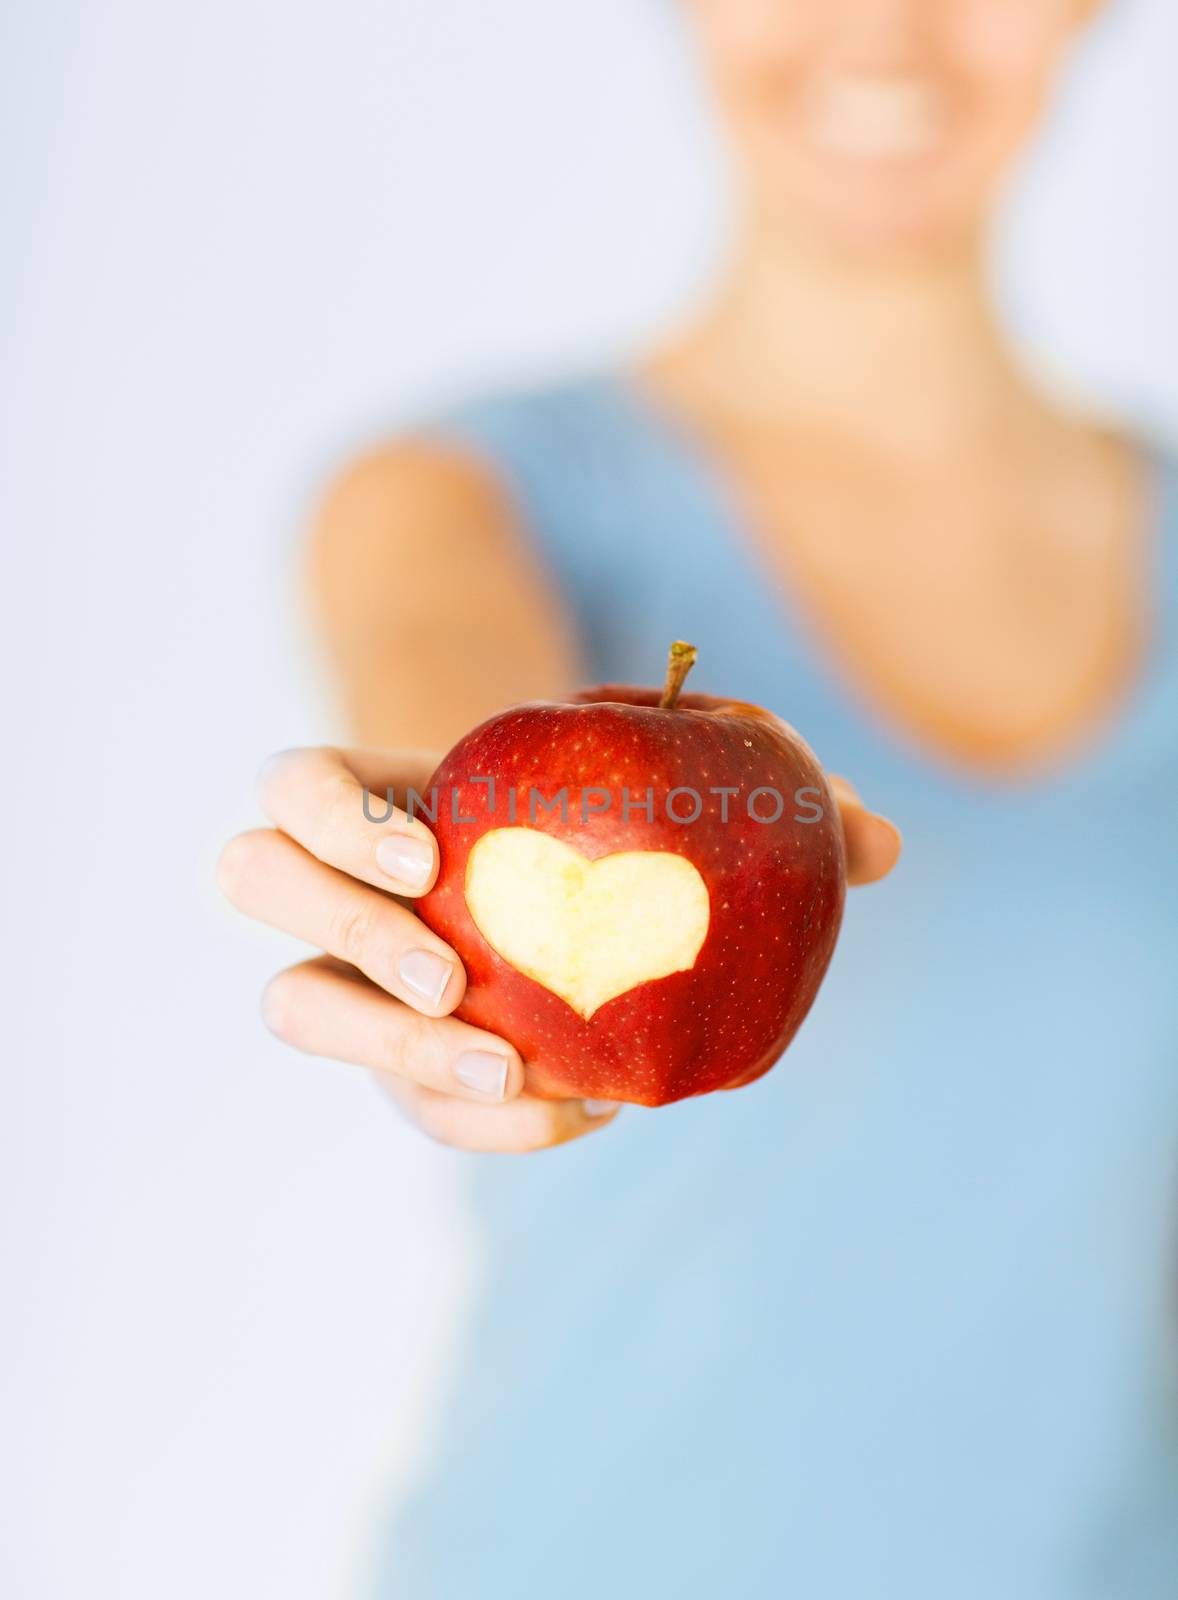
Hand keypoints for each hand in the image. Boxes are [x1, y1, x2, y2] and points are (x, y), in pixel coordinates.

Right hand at [218, 749, 899, 1153]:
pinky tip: (579, 1109)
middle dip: (342, 928)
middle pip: (256, 880)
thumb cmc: (620, 827)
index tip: (433, 858)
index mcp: (394, 795)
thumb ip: (773, 802)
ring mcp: (361, 982)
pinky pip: (412, 1104)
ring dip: (389, 1047)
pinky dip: (486, 1121)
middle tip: (454, 980)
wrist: (569, 904)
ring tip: (512, 1073)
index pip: (297, 784)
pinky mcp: (404, 1067)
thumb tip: (881, 844)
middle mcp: (349, 886)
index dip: (333, 819)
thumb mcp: (683, 794)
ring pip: (297, 1006)